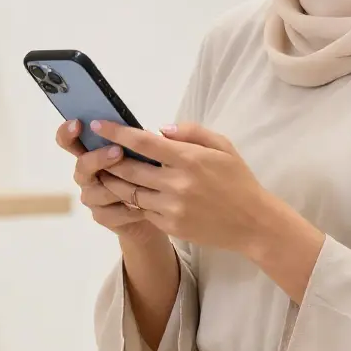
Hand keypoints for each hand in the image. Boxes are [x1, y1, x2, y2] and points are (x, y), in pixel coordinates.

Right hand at [55, 120, 162, 244]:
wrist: (155, 207)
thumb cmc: (145, 172)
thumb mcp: (142, 152)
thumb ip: (135, 140)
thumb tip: (143, 129)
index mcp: (90, 153)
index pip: (69, 141)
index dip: (68, 133)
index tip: (77, 123)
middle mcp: (85, 175)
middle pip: (82, 165)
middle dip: (99, 158)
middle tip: (118, 151)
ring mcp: (91, 197)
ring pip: (99, 191)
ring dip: (120, 186)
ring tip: (142, 184)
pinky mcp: (101, 216)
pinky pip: (111, 213)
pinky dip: (129, 209)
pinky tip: (144, 206)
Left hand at [90, 119, 319, 257]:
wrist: (253, 223)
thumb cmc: (238, 181)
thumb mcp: (223, 146)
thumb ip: (191, 132)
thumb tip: (159, 129)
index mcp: (190, 159)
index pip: (143, 143)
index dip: (117, 132)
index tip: (99, 124)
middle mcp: (177, 184)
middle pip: (128, 168)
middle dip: (107, 158)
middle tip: (97, 150)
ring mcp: (171, 208)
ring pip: (129, 192)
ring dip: (114, 180)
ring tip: (106, 171)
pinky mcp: (170, 226)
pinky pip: (142, 210)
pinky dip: (133, 200)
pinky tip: (130, 192)